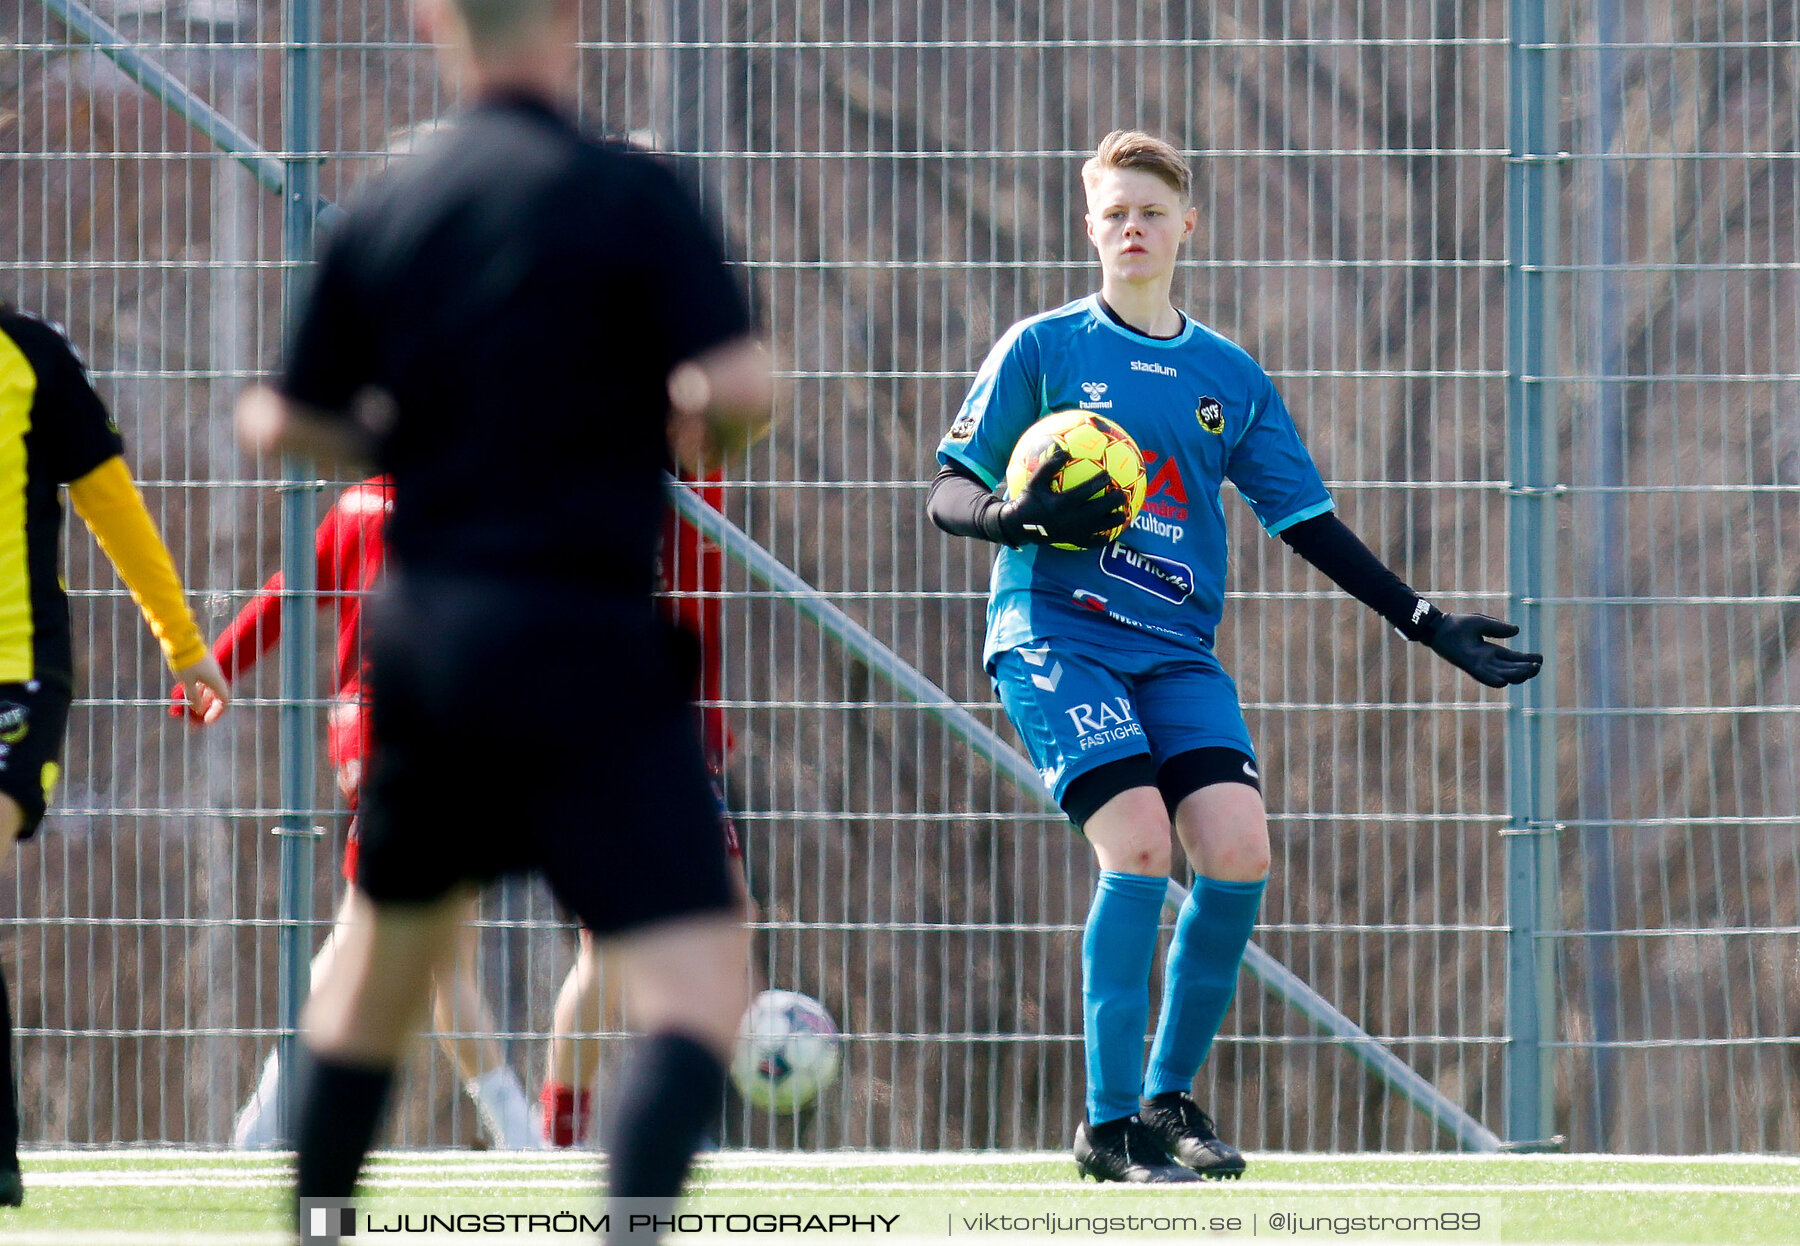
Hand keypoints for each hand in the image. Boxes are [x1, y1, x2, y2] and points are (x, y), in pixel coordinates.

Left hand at [172, 654, 230, 725]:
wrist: (180, 640)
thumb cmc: (185, 662)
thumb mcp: (187, 683)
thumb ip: (194, 697)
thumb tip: (198, 709)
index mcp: (215, 680)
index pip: (223, 700)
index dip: (216, 712)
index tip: (206, 721)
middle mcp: (215, 675)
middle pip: (215, 696)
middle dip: (206, 709)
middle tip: (195, 720)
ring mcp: (209, 669)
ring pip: (208, 689)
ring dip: (200, 701)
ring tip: (187, 711)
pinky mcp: (202, 665)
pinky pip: (202, 682)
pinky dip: (196, 692)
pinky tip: (187, 697)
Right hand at [998, 448, 1128, 547]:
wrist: (1020, 526)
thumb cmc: (1028, 500)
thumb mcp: (1035, 481)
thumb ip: (1049, 465)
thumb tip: (1065, 451)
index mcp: (1064, 503)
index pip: (1088, 490)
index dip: (1101, 482)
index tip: (1109, 475)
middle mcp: (1072, 518)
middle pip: (1101, 509)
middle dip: (1115, 501)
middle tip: (1123, 493)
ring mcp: (1075, 532)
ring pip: (1102, 527)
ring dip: (1115, 519)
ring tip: (1123, 512)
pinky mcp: (1074, 541)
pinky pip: (1093, 543)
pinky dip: (1103, 539)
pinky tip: (1110, 533)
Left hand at [1427, 614, 1543, 687]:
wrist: (1439, 627)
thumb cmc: (1458, 625)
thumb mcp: (1483, 624)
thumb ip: (1499, 628)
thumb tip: (1516, 631)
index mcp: (1492, 651)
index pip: (1513, 659)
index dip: (1527, 660)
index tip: (1540, 659)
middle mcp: (1487, 660)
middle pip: (1511, 668)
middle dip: (1525, 669)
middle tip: (1537, 667)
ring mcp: (1479, 664)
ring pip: (1502, 674)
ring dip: (1516, 674)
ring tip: (1529, 671)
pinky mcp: (1469, 665)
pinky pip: (1483, 676)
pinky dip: (1494, 680)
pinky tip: (1505, 681)